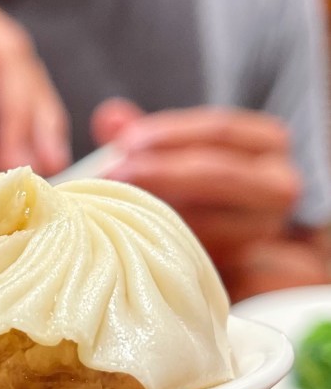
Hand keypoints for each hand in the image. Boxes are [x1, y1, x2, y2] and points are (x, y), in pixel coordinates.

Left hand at [91, 99, 301, 271]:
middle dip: (161, 172)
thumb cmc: (193, 194)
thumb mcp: (172, 158)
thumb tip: (109, 117)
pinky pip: (212, 259)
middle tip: (112, 176)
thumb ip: (146, 138)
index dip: (169, 134)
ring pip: (216, 219)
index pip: (220, 129)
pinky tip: (138, 245)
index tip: (125, 143)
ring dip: (161, 215)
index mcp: (269, 144)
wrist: (231, 253)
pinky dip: (173, 251)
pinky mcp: (256, 271)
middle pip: (220, 172)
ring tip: (116, 210)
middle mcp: (280, 186)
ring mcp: (272, 230)